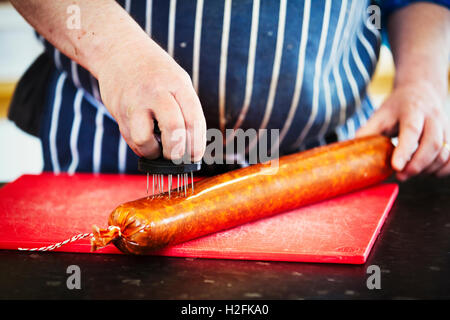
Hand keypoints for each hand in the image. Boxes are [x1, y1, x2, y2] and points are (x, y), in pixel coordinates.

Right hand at [97, 39, 205, 161]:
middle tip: (178, 157)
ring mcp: (134, 102)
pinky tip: (146, 141)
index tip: (195, 156)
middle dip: (178, 152)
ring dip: (154, 153)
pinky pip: (131, 140)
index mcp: (178, 84)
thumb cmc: (155, 72)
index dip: (197, 145)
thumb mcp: (178, 81)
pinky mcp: (118, 112)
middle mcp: (156, 92)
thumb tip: (193, 148)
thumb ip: (187, 110)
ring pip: (144, 140)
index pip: (194, 119)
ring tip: (158, 149)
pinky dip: (141, 148)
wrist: (118, 49)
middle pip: (173, 129)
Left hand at [357, 80, 449, 179]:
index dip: (405, 150)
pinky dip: (442, 169)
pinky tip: (427, 173)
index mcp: (412, 110)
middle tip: (401, 176)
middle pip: (432, 143)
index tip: (395, 167)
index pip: (411, 131)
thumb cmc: (397, 106)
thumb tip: (351, 150)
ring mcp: (445, 126)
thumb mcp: (380, 114)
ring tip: (409, 174)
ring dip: (427, 168)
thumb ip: (368, 131)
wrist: (421, 90)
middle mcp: (432, 117)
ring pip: (443, 151)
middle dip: (416, 164)